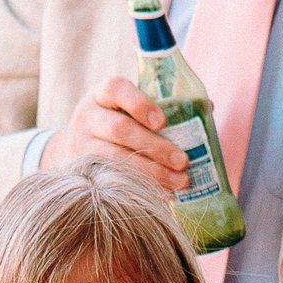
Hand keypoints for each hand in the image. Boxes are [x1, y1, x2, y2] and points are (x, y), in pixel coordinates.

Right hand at [41, 75, 188, 191]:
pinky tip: (161, 194)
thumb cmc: (118, 121)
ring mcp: (81, 144)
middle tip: (183, 161)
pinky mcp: (82, 171)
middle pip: (119, 129)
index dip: (139, 103)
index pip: (116, 88)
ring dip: (151, 172)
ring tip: (179, 181)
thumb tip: (206, 106)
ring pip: (115, 159)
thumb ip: (164, 104)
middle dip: (154, 146)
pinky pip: (111, 180)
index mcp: (103, 94)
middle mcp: (88, 116)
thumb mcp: (130, 107)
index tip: (162, 122)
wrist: (76, 146)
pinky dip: (139, 187)